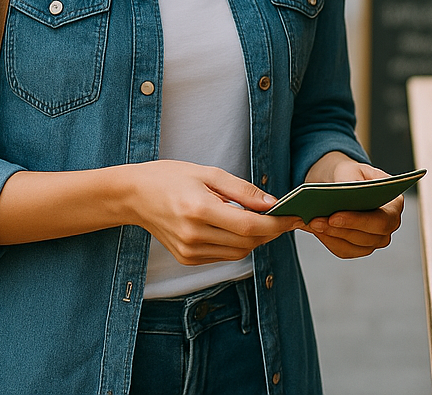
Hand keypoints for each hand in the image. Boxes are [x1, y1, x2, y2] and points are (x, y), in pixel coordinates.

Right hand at [126, 160, 297, 264]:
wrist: (135, 196)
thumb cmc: (172, 177)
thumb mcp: (210, 173)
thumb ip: (244, 190)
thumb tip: (273, 203)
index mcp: (199, 211)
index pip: (249, 225)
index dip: (276, 223)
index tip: (295, 216)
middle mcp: (194, 236)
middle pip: (247, 242)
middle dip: (271, 231)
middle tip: (286, 216)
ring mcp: (189, 252)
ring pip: (238, 253)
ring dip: (257, 238)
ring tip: (264, 219)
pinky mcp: (187, 259)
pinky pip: (223, 255)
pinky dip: (238, 243)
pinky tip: (239, 226)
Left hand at [303, 154, 403, 258]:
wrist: (341, 182)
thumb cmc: (348, 173)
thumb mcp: (349, 170)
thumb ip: (348, 183)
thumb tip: (342, 198)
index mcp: (395, 202)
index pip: (381, 219)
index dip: (358, 221)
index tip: (334, 217)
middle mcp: (390, 225)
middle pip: (368, 237)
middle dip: (340, 229)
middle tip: (315, 221)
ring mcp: (377, 239)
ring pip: (353, 245)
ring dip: (330, 235)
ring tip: (311, 223)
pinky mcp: (361, 248)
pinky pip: (344, 250)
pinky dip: (328, 240)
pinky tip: (314, 229)